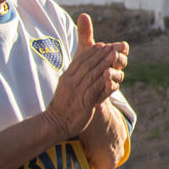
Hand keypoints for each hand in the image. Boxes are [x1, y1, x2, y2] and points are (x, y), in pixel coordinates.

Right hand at [45, 13, 128, 138]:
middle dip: (100, 54)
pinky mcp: (83, 103)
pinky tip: (110, 74)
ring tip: (114, 55)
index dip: (91, 52)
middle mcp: (71, 83)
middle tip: (111, 46)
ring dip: (104, 63)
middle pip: (87, 65)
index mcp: (66, 78)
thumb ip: (73, 77)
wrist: (55, 123)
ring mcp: (77, 92)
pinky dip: (102, 81)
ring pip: (92, 75)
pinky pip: (94, 89)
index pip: (79, 61)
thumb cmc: (62, 105)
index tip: (101, 45)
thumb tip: (81, 67)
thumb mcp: (65, 87)